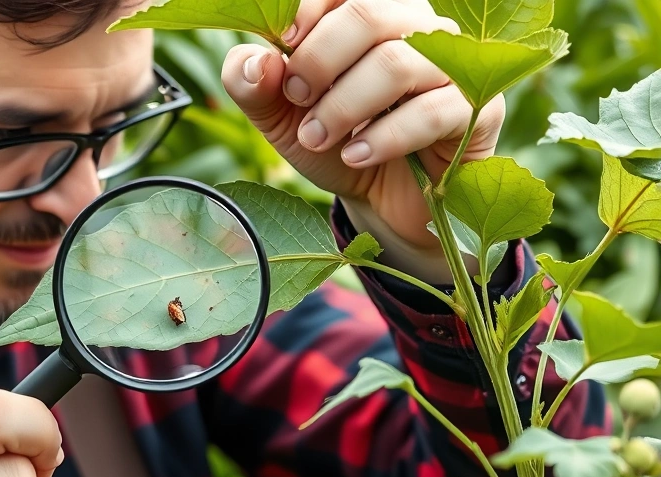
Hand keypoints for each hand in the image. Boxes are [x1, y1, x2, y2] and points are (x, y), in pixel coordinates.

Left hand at [221, 0, 505, 249]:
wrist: (379, 202)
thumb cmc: (332, 144)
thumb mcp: (281, 118)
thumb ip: (254, 86)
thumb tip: (255, 61)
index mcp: (368, 14)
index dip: (304, 12)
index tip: (281, 50)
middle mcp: (413, 27)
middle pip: (368, 13)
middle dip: (319, 59)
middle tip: (296, 98)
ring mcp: (450, 65)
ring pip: (396, 62)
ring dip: (344, 105)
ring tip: (317, 137)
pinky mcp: (476, 109)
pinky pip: (432, 111)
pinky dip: (385, 137)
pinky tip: (356, 157)